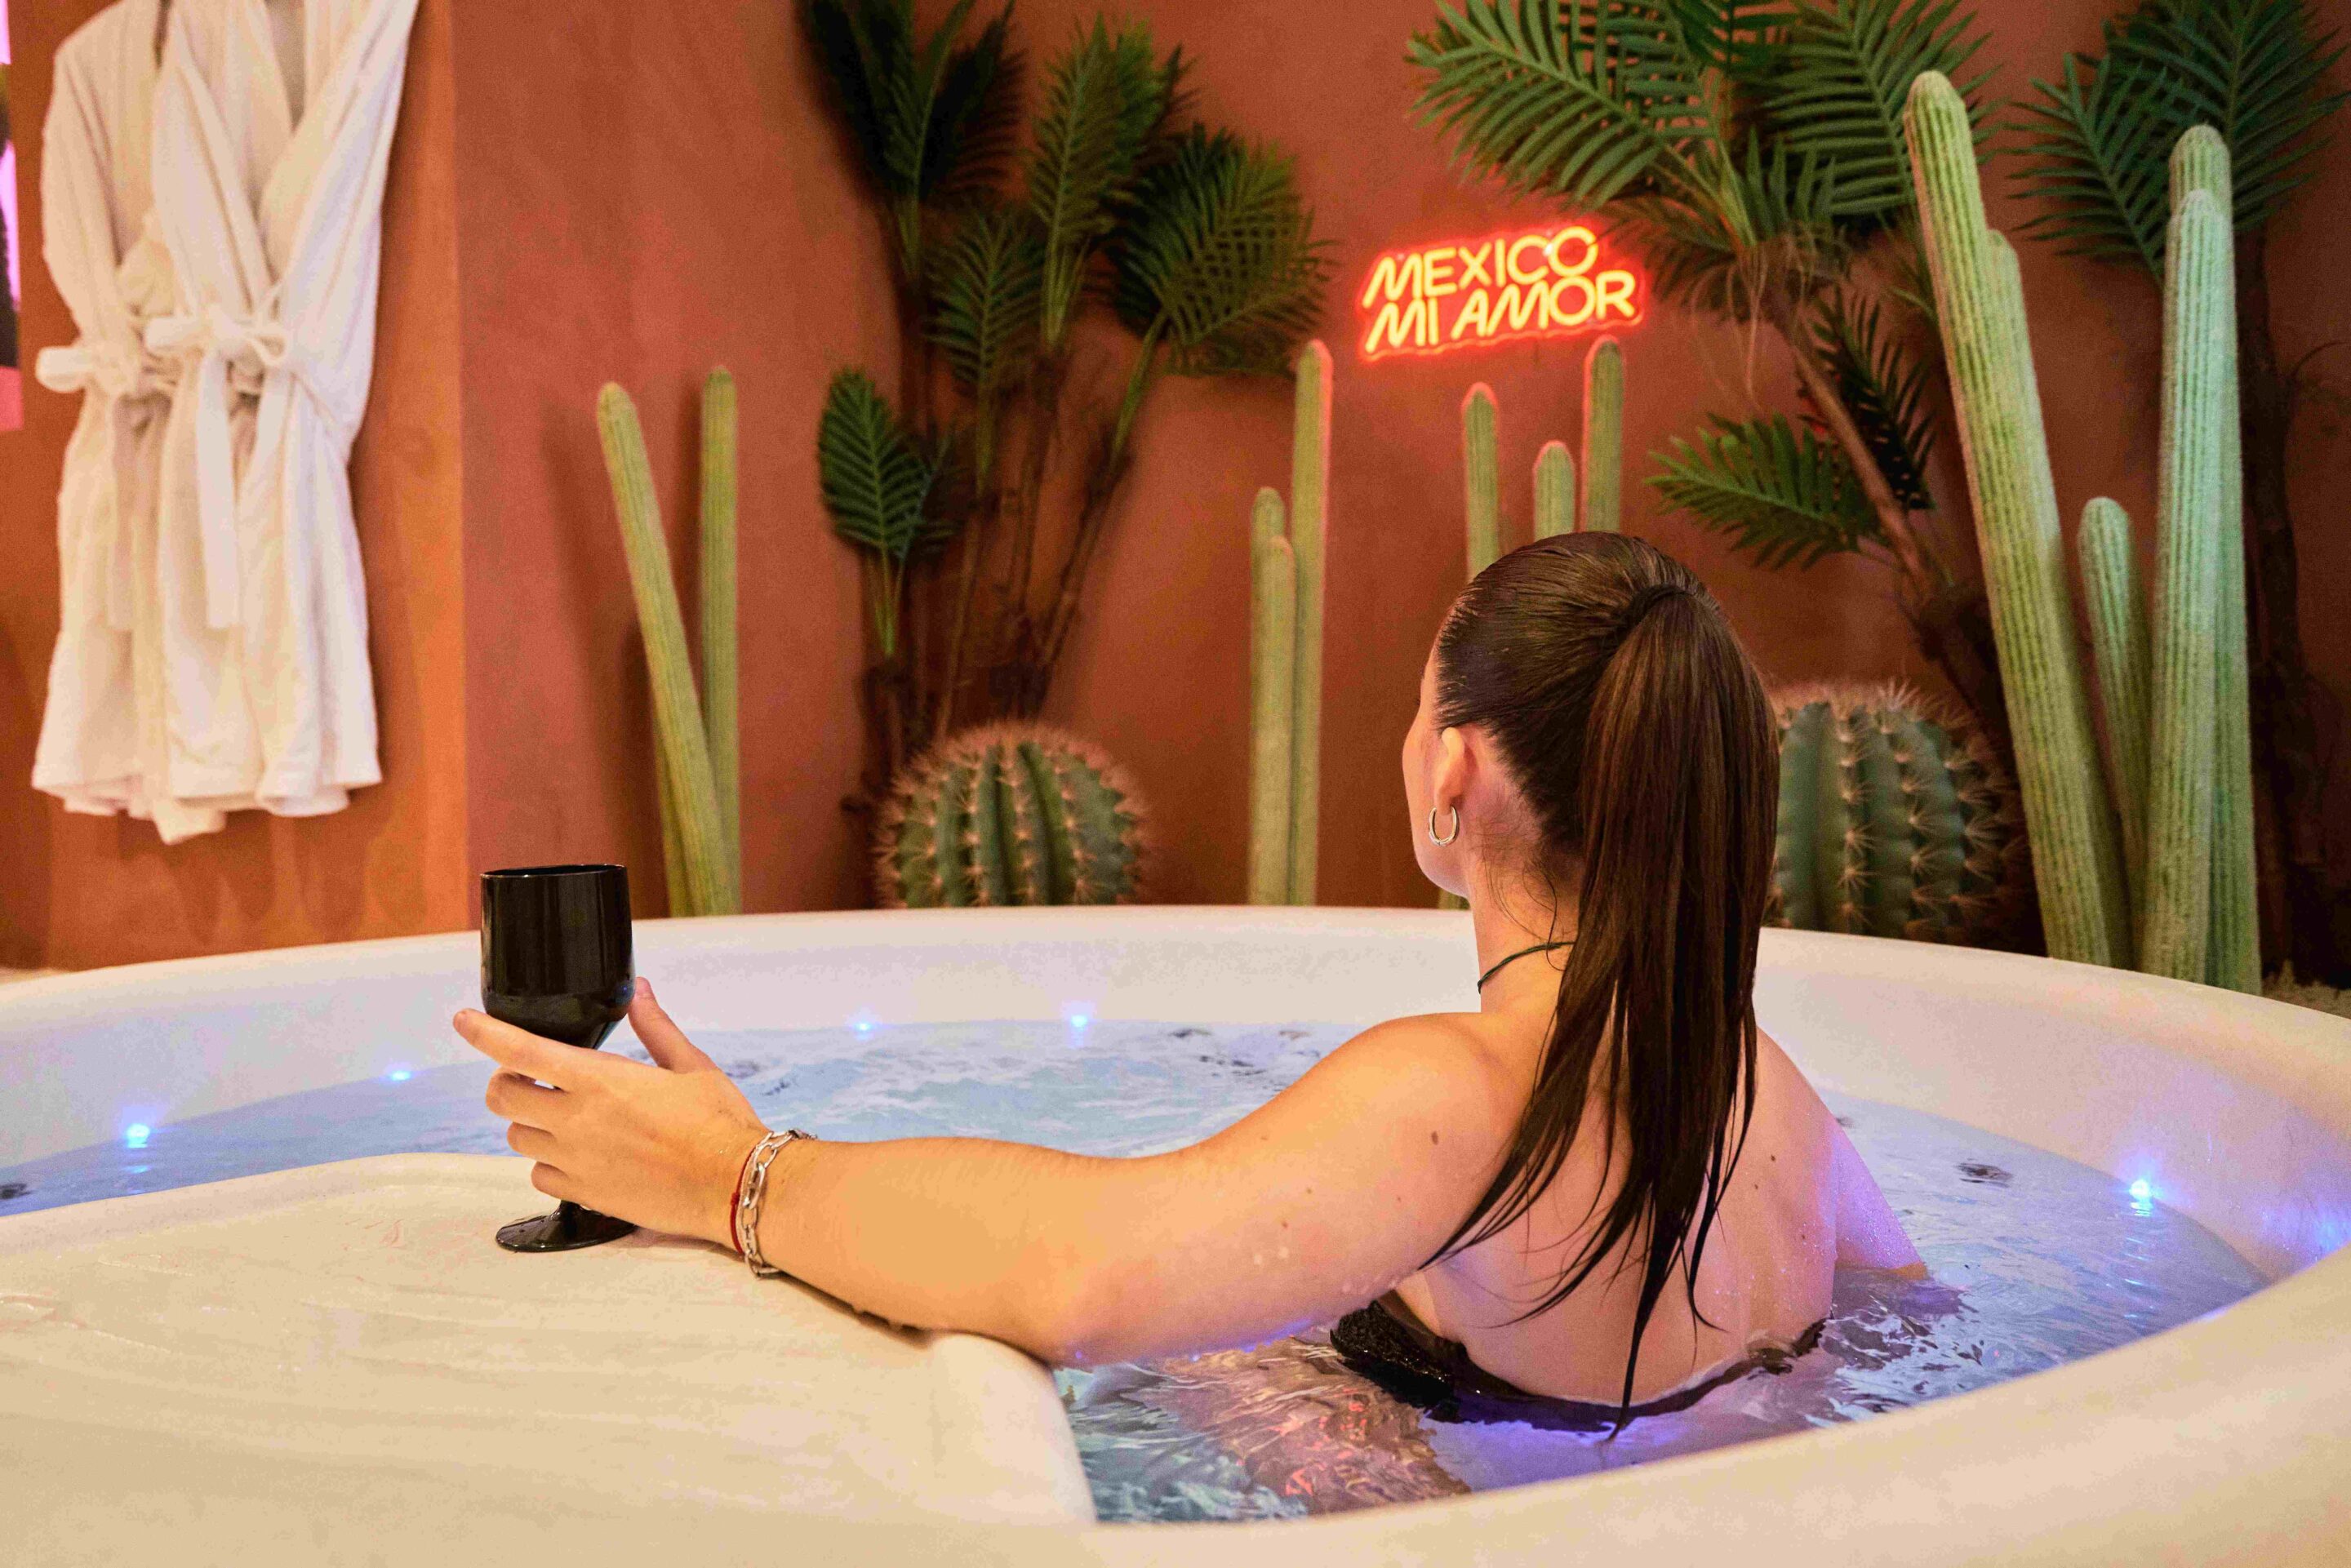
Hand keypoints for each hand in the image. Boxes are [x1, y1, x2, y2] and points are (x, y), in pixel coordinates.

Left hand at [458, 979, 767, 1248]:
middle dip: (505, 1082)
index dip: (484, 1032)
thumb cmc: (719, 1124)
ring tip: (560, 1116)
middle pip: (502, 1097)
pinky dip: (547, 1162)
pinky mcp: (584, 1194)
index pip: (522, 1051)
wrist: (734, 1186)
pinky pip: (540, 1175)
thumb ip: (655, 1028)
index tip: (463, 1020)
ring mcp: (576, 1161)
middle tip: (526, 1077)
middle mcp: (578, 1120)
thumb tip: (640, 991)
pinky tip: (577, 1154)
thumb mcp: (691, 1066)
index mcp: (602, 1080)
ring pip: (518, 1137)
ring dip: (529, 1121)